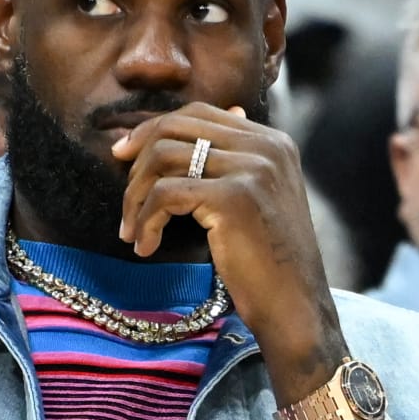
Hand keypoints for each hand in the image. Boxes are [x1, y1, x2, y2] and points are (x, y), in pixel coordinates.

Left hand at [111, 103, 346, 399]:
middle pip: (175, 126)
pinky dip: (145, 221)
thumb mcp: (253, 201)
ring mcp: (252, 169)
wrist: (294, 307)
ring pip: (163, 157)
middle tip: (123, 198)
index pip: (198, 113)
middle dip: (137, 160)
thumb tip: (173, 135)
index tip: (124, 155)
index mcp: (272, 141)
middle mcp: (265, 146)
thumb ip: (224, 166)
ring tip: (132, 231)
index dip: (153, 129)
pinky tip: (146, 248)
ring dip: (135, 196)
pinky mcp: (233, 198)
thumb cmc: (267, 263)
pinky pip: (165, 194)